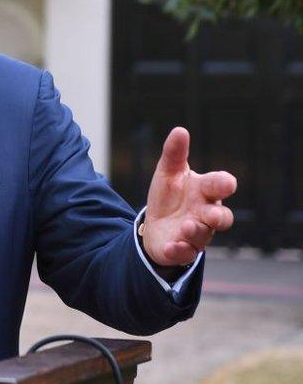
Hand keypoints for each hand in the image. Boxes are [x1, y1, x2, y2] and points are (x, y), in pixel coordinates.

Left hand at [143, 127, 236, 266]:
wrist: (156, 225)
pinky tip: (172, 245)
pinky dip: (179, 250)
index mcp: (204, 191)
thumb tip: (180, 130)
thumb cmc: (170, 195)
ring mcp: (196, 233)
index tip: (226, 183)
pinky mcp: (182, 249)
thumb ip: (175, 154)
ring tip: (187, 226)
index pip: (220, 185)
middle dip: (219, 216)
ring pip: (203, 235)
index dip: (224, 184)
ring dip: (197, 231)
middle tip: (213, 215)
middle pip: (221, 217)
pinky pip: (184, 253)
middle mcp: (205, 213)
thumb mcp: (168, 172)